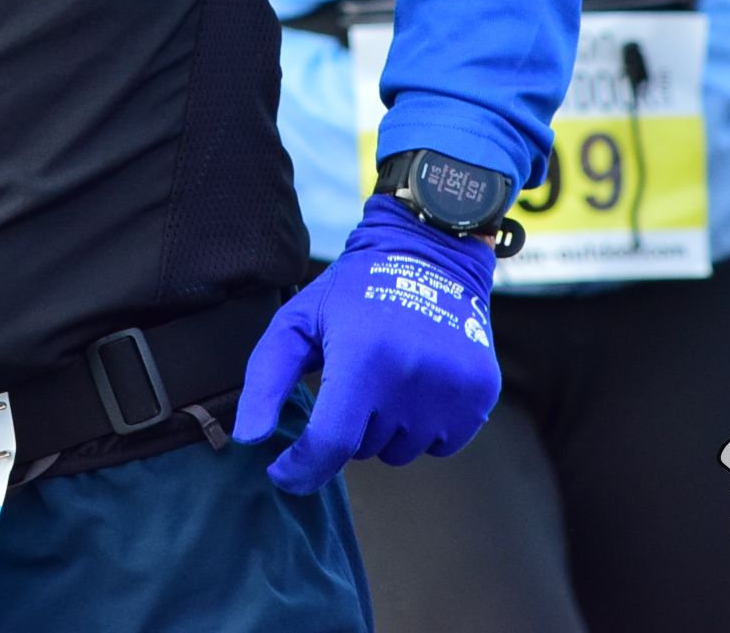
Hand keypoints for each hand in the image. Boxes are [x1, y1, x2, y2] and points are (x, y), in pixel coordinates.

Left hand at [232, 194, 500, 494]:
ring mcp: (452, 388)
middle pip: (363, 449)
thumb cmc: (352, 292)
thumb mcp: (297, 322)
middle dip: (350, 426)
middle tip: (355, 376)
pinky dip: (424, 426)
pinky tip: (420, 383)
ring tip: (389, 375)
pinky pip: (440, 446)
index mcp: (362, 357)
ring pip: (401, 452)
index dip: (301, 469)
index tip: (283, 473)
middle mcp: (412, 376)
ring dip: (386, 428)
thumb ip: (265, 380)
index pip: (330, 443)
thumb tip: (248, 440)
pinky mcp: (481, 395)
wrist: (430, 256)